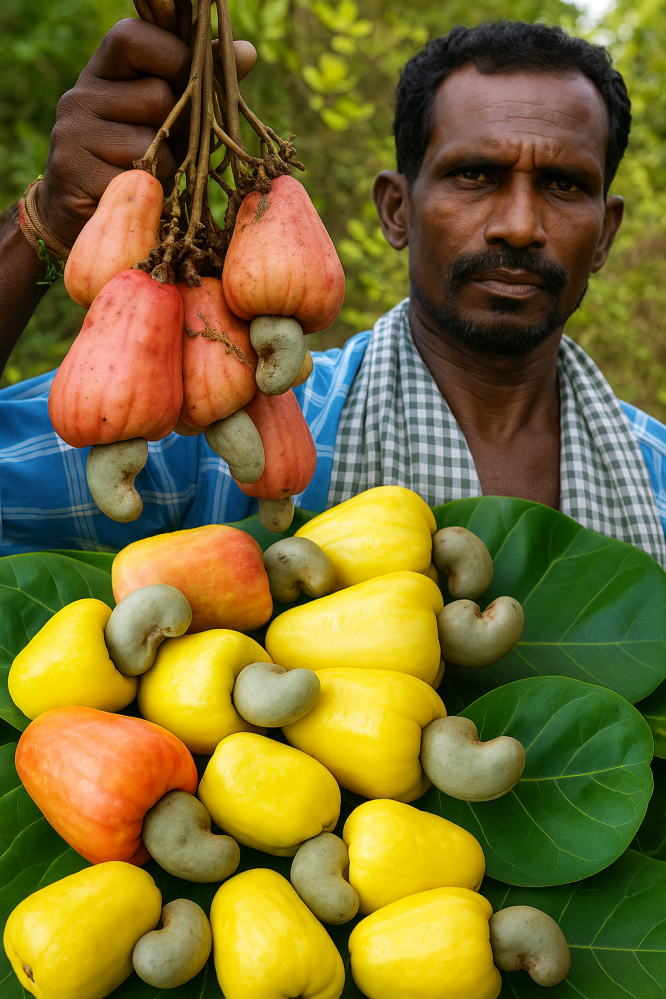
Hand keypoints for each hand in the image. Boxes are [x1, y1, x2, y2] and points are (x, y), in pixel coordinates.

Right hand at [36, 18, 255, 249]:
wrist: (85, 217)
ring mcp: (72, 133)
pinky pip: (138, 179)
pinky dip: (149, 193)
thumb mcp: (170, 119)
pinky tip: (133, 195)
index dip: (171, 56)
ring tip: (147, 176)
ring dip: (166, 167)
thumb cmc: (138, 163)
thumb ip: (202, 85)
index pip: (133, 36)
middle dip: (176, 128)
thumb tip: (248, 52)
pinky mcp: (74, 171)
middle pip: (157, 95)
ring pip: (152, 141)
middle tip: (161, 149)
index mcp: (102, 73)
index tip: (186, 83)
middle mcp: (80, 95)